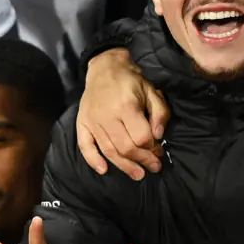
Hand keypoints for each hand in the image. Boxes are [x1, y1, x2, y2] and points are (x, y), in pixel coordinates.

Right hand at [77, 48, 168, 178]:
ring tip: (138, 175)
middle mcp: (107, 116)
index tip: (159, 150)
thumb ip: (160, 113)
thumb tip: (158, 136)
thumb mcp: (152, 91)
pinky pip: (85, 146)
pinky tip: (103, 170)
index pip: (141, 137)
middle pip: (126, 147)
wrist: (105, 68)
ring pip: (109, 151)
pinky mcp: (82, 123)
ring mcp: (93, 121)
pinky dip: (93, 160)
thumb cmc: (131, 81)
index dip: (153, 147)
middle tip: (154, 167)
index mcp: (126, 106)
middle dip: (142, 160)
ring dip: (124, 166)